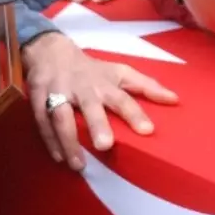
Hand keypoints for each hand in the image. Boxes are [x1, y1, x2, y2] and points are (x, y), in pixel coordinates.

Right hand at [22, 33, 177, 170]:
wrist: (50, 51)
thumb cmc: (91, 68)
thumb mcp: (119, 72)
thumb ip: (147, 86)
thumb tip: (176, 100)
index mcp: (103, 83)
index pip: (122, 98)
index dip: (135, 113)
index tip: (148, 130)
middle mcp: (82, 87)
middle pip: (89, 106)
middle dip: (96, 124)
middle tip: (106, 145)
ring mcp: (57, 91)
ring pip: (60, 116)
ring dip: (68, 140)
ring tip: (78, 164)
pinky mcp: (38, 97)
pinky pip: (41, 120)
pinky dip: (48, 139)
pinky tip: (58, 157)